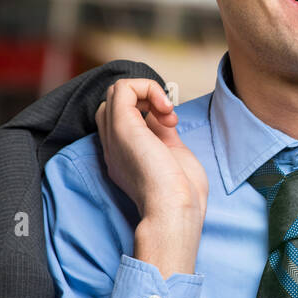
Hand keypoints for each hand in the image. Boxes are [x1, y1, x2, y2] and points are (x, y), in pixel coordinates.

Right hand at [95, 79, 207, 220]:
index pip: (123, 118)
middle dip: (146, 99)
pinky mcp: (122, 126)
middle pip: (116, 102)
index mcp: (124, 155)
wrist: (175, 210)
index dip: (148, 111)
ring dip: (148, 91)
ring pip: (117, 90)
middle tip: (169, 119)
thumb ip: (163, 134)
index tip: (171, 125)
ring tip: (167, 112)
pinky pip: (123, 87)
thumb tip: (162, 115)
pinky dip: (148, 87)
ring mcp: (115, 135)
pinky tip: (165, 108)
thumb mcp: (172, 156)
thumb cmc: (183, 195)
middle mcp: (114, 144)